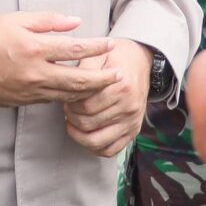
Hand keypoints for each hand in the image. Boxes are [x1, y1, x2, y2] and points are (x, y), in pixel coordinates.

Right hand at [0, 14, 115, 107]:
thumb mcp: (16, 19)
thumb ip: (48, 20)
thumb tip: (76, 22)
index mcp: (35, 48)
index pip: (75, 49)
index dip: (97, 47)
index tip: (111, 44)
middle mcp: (35, 72)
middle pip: (79, 80)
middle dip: (103, 79)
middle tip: (120, 76)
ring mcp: (30, 90)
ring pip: (68, 96)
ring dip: (90, 92)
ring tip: (105, 87)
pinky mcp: (24, 101)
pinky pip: (53, 100)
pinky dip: (69, 98)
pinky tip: (78, 93)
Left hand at [59, 40, 150, 157]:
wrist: (139, 61)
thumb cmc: (116, 58)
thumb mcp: (100, 54)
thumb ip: (84, 68)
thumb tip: (67, 82)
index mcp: (121, 86)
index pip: (86, 106)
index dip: (70, 104)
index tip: (66, 98)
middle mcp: (129, 106)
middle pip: (89, 123)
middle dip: (71, 117)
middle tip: (67, 109)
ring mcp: (132, 121)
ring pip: (96, 141)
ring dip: (78, 135)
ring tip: (73, 122)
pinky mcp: (133, 131)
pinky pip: (110, 150)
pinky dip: (94, 147)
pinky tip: (86, 134)